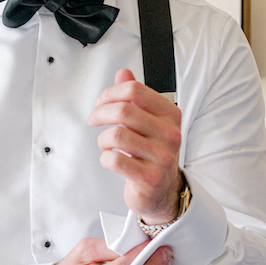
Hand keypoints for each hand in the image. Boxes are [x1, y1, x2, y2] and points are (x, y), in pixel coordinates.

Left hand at [89, 69, 182, 223]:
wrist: (163, 191)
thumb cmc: (153, 153)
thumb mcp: (149, 121)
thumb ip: (136, 96)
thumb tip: (123, 73)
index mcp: (170, 115)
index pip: (135, 91)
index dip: (110, 94)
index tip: (100, 103)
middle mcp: (170, 134)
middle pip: (124, 110)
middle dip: (100, 113)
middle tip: (94, 120)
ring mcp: (161, 157)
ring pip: (116, 135)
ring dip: (102, 139)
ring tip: (105, 144)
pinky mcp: (149, 178)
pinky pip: (115, 160)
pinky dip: (105, 158)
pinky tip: (110, 159)